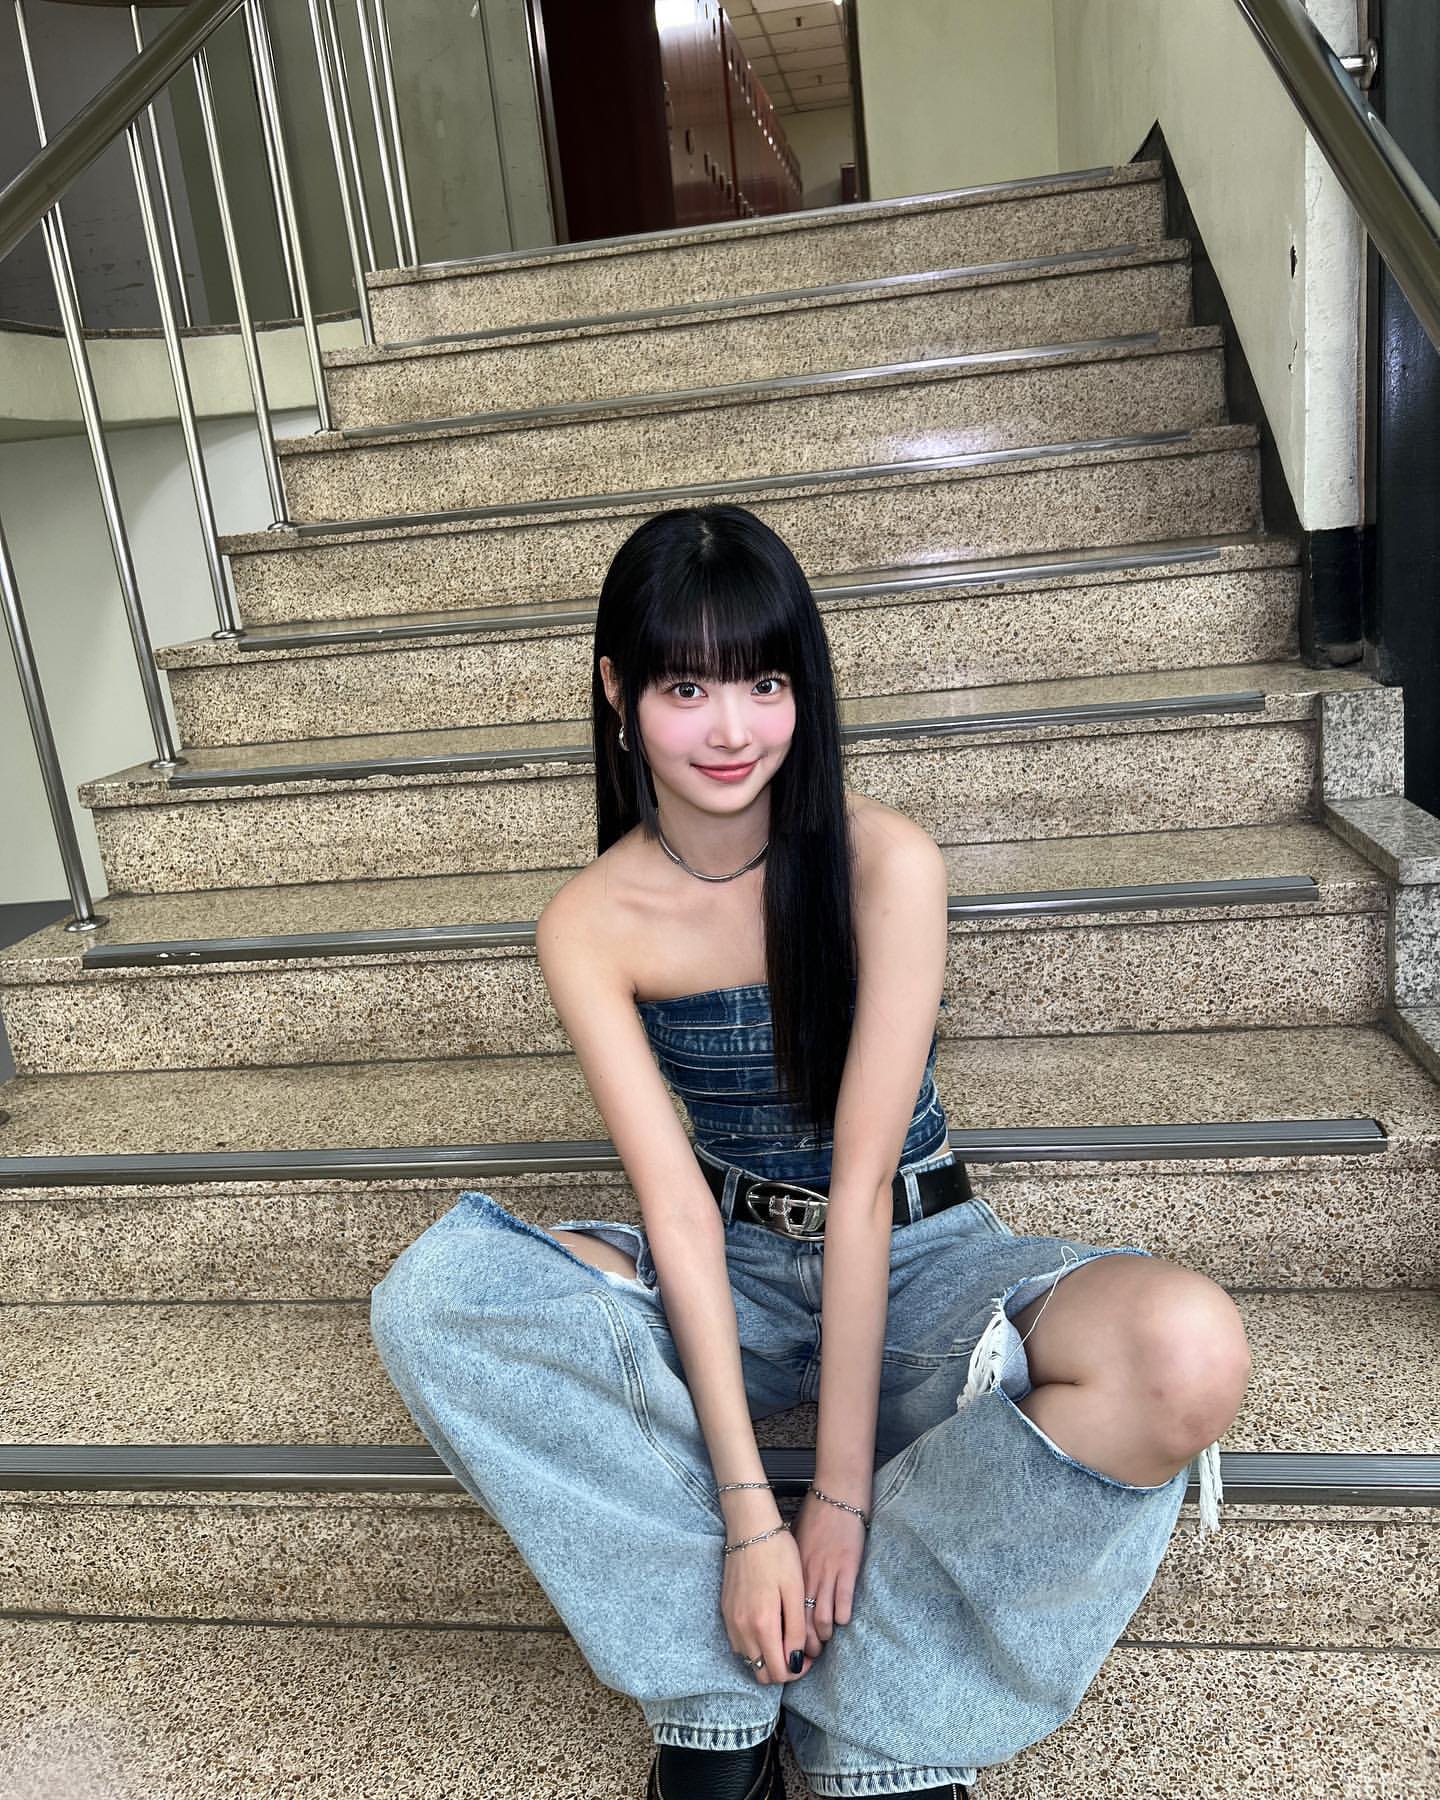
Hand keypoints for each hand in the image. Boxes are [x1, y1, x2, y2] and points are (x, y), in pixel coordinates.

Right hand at [720, 1523, 815, 1684]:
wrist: (750, 1528)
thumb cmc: (778, 1555)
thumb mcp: (795, 1592)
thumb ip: (795, 1630)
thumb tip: (795, 1662)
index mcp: (762, 1625)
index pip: (778, 1673)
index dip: (797, 1671)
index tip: (808, 1655)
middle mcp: (741, 1629)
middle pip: (761, 1673)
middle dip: (782, 1669)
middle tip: (798, 1649)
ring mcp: (730, 1621)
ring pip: (749, 1660)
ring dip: (767, 1657)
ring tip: (785, 1635)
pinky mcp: (725, 1611)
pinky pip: (739, 1643)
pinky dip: (754, 1644)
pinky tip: (768, 1625)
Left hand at [790, 1487, 867, 1661]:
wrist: (836, 1494)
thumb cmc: (815, 1516)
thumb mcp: (794, 1542)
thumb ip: (791, 1568)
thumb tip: (786, 1590)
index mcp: (792, 1570)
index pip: (785, 1612)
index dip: (786, 1634)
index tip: (790, 1645)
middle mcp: (807, 1575)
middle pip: (802, 1622)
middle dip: (805, 1644)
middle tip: (810, 1654)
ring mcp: (827, 1573)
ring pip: (822, 1618)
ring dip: (824, 1634)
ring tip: (826, 1639)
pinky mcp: (847, 1568)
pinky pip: (843, 1602)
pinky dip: (842, 1616)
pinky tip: (842, 1620)